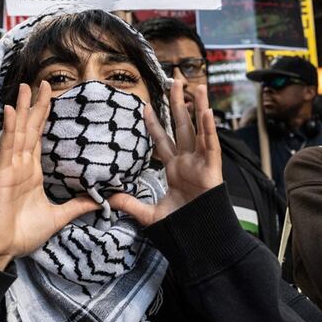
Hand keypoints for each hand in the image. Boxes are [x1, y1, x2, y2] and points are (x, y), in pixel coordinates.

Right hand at [0, 82, 99, 269]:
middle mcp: (21, 165)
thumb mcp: (59, 217)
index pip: (39, 137)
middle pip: (29, 128)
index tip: (50, 95)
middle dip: (35, 105)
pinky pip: (6, 148)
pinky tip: (11, 111)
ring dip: (21, 109)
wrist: (3, 250)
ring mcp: (10, 168)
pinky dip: (9, 128)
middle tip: (41, 81)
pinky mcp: (2, 176)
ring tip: (25, 88)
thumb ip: (78, 206)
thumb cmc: (23, 234)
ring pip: (18, 132)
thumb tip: (102, 200)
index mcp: (32, 171)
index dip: (43, 115)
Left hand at [109, 80, 222, 226]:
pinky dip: (210, 129)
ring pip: (199, 129)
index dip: (154, 123)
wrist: (199, 239)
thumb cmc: (180, 227)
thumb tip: (109, 199)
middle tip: (174, 81)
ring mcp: (201, 163)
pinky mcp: (212, 170)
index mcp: (174, 169)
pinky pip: (211, 145)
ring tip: (196, 85)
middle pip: (182, 126)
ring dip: (198, 107)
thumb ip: (131, 204)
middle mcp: (188, 161)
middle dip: (178, 104)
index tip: (145, 105)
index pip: (161, 140)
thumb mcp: (150, 214)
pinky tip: (207, 111)